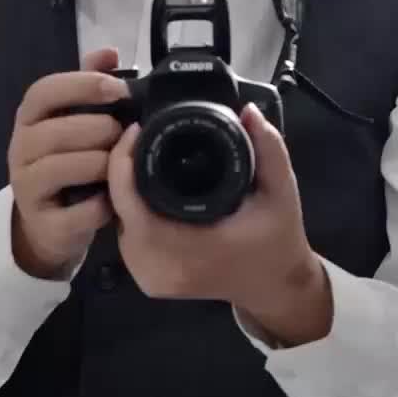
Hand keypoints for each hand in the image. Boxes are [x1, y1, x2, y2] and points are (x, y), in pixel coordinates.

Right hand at [9, 48, 128, 279]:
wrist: (48, 223)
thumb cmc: (66, 162)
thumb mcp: (73, 122)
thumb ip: (88, 85)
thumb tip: (109, 52)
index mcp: (29, 119)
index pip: (43, 91)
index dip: (81, 86)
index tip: (117, 89)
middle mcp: (20, 149)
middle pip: (57, 131)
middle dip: (99, 130)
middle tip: (123, 134)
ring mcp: (26, 187)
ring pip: (63, 168)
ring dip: (100, 164)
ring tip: (118, 165)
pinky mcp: (41, 222)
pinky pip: (74, 212)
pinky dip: (98, 206)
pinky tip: (110, 201)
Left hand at [106, 102, 333, 344]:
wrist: (274, 286)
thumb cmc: (278, 239)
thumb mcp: (280, 192)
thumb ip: (268, 148)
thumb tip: (247, 110)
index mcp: (184, 249)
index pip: (129, 200)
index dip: (124, 160)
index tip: (139, 129)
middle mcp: (157, 267)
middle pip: (117, 207)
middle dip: (123, 170)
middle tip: (143, 138)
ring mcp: (148, 278)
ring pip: (118, 221)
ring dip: (126, 191)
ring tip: (145, 158)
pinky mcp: (147, 281)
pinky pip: (126, 236)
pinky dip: (132, 211)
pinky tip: (147, 190)